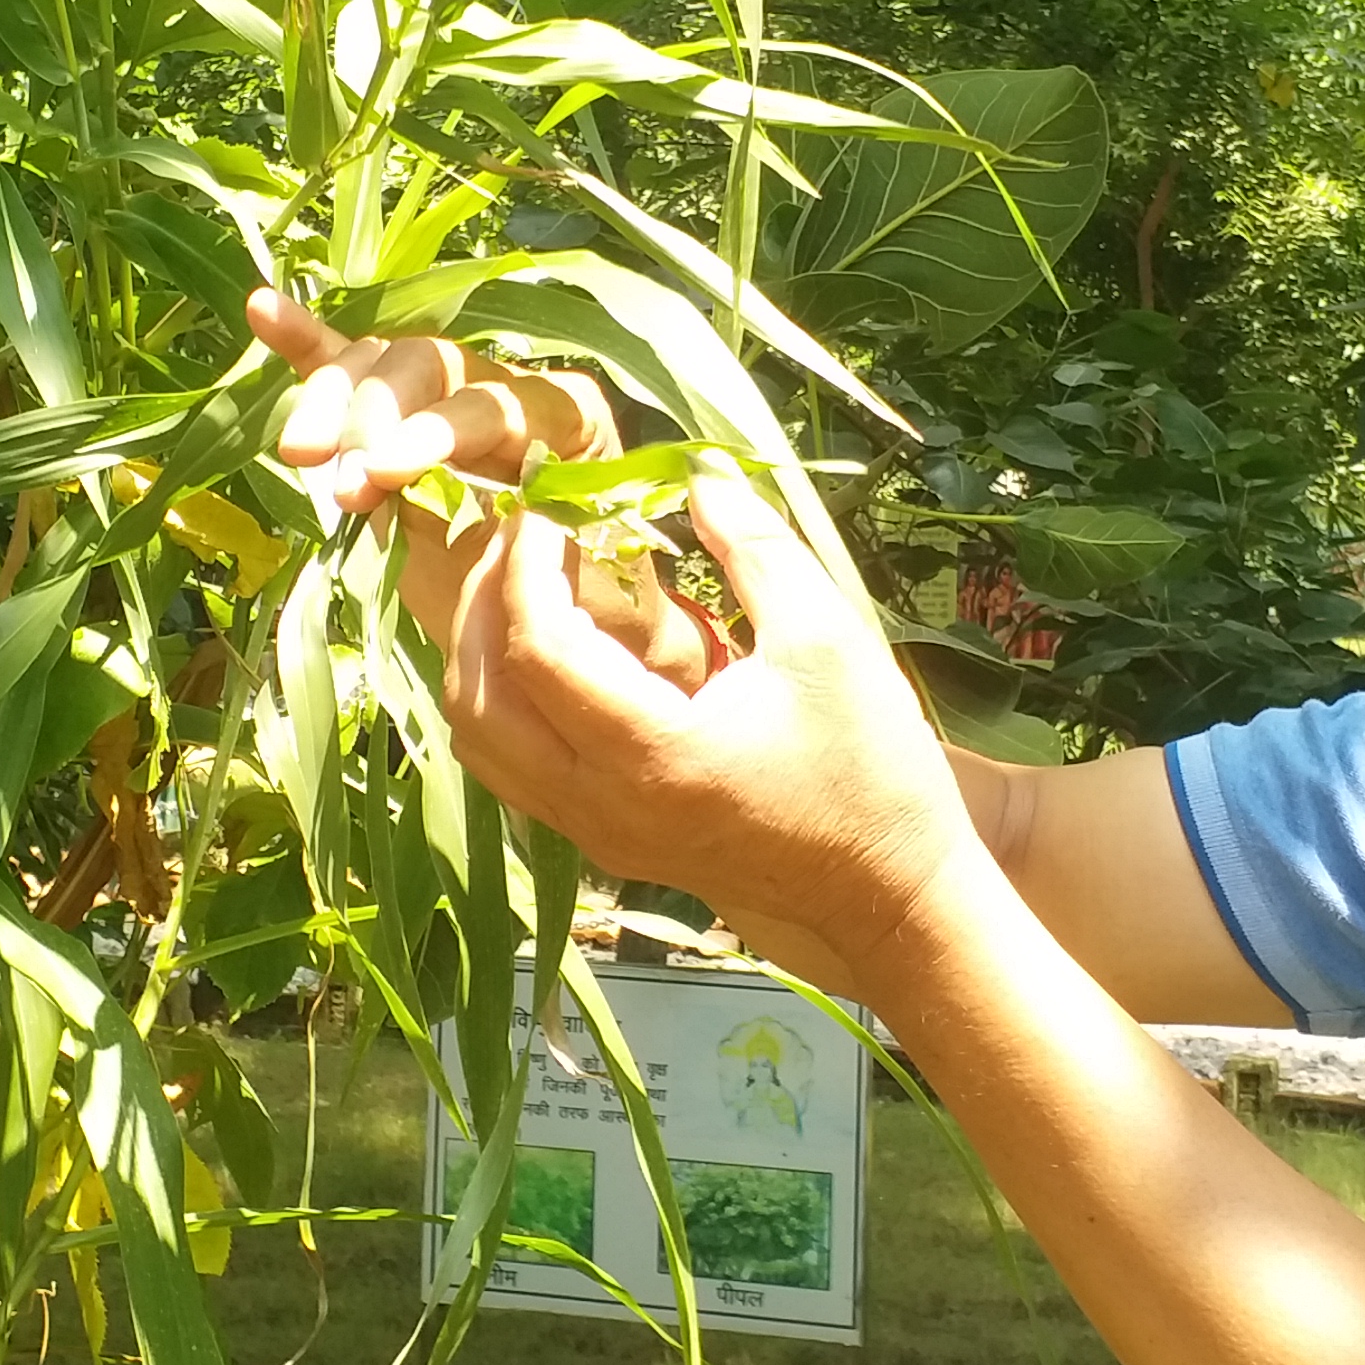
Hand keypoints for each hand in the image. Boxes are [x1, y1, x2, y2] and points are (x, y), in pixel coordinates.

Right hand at [243, 286, 717, 690]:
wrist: (574, 632)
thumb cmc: (587, 613)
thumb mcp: (571, 589)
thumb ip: (523, 547)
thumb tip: (471, 513)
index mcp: (567, 417)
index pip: (492, 403)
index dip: (432, 433)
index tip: (380, 475)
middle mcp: (507, 386)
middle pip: (428, 366)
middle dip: (374, 419)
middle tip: (342, 485)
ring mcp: (449, 394)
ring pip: (381, 363)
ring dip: (332, 400)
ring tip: (302, 454)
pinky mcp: (397, 417)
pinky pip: (349, 368)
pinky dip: (306, 345)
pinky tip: (263, 311)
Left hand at [439, 456, 975, 999]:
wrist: (887, 890)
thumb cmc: (871, 767)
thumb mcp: (827, 639)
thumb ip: (757, 549)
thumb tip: (699, 474)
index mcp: (654, 754)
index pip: (538, 649)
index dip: (527, 565)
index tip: (552, 507)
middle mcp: (604, 806)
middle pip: (479, 699)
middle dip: (484, 602)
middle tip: (521, 534)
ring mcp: (596, 835)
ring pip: (480, 745)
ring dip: (477, 657)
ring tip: (520, 583)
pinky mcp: (604, 844)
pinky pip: (512, 771)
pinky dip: (502, 702)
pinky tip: (547, 649)